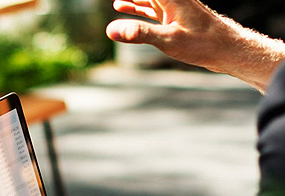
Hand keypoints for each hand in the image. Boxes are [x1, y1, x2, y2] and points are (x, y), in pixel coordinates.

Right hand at [106, 0, 227, 67]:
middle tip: (115, 1)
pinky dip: (135, 6)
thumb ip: (138, 33)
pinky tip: (123, 7)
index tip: (116, 0)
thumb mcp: (167, 39)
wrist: (227, 49)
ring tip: (114, 2)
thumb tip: (111, 30)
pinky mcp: (172, 16)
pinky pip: (149, 7)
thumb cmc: (202, 43)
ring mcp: (172, 6)